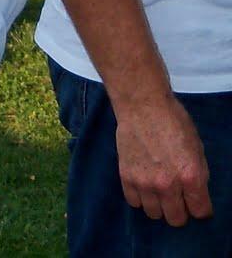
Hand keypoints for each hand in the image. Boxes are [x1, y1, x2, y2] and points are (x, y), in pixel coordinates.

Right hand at [115, 96, 212, 224]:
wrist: (142, 106)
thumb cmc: (174, 122)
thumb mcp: (197, 149)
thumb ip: (198, 175)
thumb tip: (195, 192)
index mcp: (190, 176)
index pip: (200, 212)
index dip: (200, 208)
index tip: (196, 201)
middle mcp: (167, 184)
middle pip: (176, 219)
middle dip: (180, 211)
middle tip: (177, 197)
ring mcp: (144, 182)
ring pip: (154, 214)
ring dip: (159, 206)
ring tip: (159, 191)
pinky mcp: (125, 176)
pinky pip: (133, 202)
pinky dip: (140, 197)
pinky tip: (144, 185)